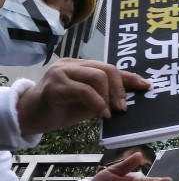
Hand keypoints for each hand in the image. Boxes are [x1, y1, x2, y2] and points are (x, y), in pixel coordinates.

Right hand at [15, 58, 149, 135]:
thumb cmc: (61, 109)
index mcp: (82, 65)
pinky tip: (100, 114)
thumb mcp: (90, 101)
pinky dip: (97, 102)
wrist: (30, 116)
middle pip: (107, 69)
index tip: (146, 86)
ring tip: (109, 112)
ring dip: (109, 97)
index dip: (130, 77)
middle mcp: (72, 64)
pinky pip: (83, 90)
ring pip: (97, 76)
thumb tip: (131, 97)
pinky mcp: (54, 85)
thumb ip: (106, 96)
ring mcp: (62, 72)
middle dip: (120, 89)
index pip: (111, 68)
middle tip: (123, 108)